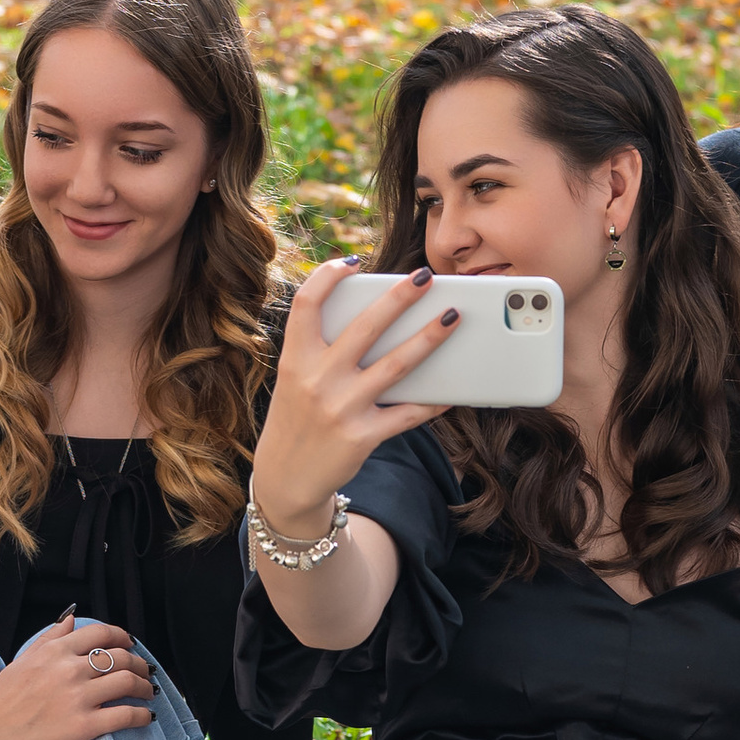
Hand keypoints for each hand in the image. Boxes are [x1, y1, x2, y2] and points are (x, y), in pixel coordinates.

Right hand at [0, 611, 155, 739]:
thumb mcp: (22, 660)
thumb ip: (49, 638)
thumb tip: (70, 618)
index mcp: (55, 651)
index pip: (101, 634)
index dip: (123, 637)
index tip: (130, 644)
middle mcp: (69, 669)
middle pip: (120, 657)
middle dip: (139, 663)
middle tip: (145, 671)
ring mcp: (78, 697)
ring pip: (127, 683)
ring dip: (144, 687)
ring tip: (149, 693)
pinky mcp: (83, 726)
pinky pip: (124, 716)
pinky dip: (141, 716)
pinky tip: (147, 718)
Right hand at [249, 260, 454, 540]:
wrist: (287, 478)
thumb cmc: (298, 419)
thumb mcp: (295, 380)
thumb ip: (322, 351)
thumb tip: (377, 319)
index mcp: (295, 359)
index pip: (306, 304)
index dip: (327, 276)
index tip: (351, 261)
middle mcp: (317, 380)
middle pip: (365, 327)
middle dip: (399, 297)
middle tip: (425, 276)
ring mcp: (341, 408)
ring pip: (396, 365)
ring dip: (429, 338)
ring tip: (453, 318)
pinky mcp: (363, 436)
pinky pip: (407, 413)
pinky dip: (432, 401)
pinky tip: (451, 390)